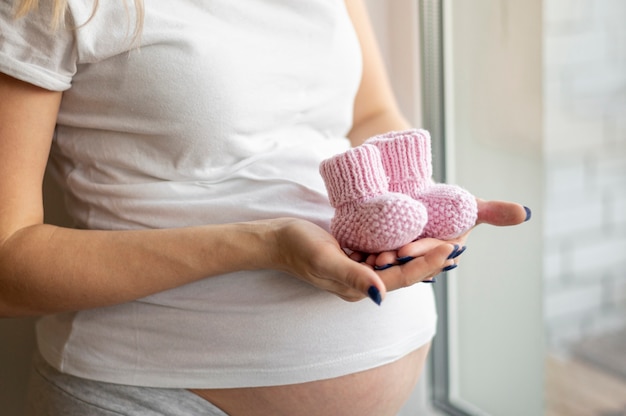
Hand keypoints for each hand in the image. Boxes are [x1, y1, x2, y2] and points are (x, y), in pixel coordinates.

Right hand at [269, 218, 457, 304]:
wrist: (276, 240)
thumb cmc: (297, 248)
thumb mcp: (324, 259)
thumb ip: (352, 277)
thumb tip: (381, 295)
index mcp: (358, 288)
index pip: (401, 278)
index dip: (426, 264)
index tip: (449, 248)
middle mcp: (362, 282)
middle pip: (404, 272)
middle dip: (429, 259)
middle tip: (456, 243)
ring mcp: (358, 270)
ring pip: (396, 263)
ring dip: (417, 252)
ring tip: (442, 237)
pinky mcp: (354, 257)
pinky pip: (383, 253)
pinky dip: (400, 244)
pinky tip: (413, 233)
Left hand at [351, 198, 530, 282]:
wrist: (410, 192)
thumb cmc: (442, 203)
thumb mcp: (465, 206)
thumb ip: (491, 211)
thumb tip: (525, 213)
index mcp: (440, 252)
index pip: (432, 253)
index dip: (423, 251)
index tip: (410, 247)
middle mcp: (419, 257)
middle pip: (408, 260)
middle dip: (397, 260)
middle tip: (384, 256)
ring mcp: (398, 255)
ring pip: (388, 261)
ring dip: (377, 264)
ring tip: (366, 257)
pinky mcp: (378, 251)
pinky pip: (369, 257)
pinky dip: (361, 258)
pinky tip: (350, 254)